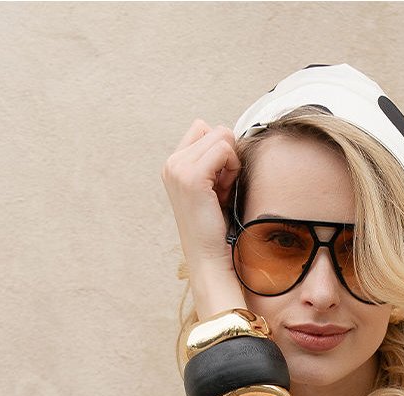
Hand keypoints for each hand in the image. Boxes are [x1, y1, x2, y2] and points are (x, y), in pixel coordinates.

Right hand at [162, 117, 244, 304]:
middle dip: (227, 156)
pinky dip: (233, 168)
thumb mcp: (212, 188)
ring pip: (222, 136)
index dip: (219, 151)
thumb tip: (227, 133)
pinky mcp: (192, 177)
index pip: (203, 128)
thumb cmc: (216, 228)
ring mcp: (179, 169)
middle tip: (222, 189)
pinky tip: (225, 191)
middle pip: (214, 129)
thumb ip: (214, 161)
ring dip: (231, 163)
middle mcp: (171, 163)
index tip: (219, 183)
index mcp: (173, 165)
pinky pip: (225, 149)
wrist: (209, 259)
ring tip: (223, 192)